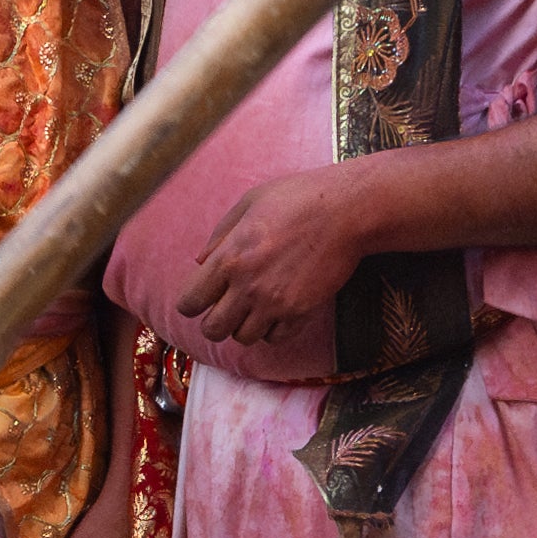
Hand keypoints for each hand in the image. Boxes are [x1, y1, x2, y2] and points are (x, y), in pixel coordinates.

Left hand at [177, 158, 385, 348]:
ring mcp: (275, 303)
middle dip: (215, 321)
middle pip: (212, 330)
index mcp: (229, 258)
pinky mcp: (302, 312)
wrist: (347, 210)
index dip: (192, 303)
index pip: (189, 303)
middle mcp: (248, 286)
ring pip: (243, 338)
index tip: (202, 298)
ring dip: (245, 325)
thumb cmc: (298, 199)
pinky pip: (275, 339)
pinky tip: (277, 311)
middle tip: (227, 308)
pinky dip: (272, 330)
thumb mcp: (249, 204)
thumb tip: (200, 263)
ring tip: (256, 306)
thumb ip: (220, 236)